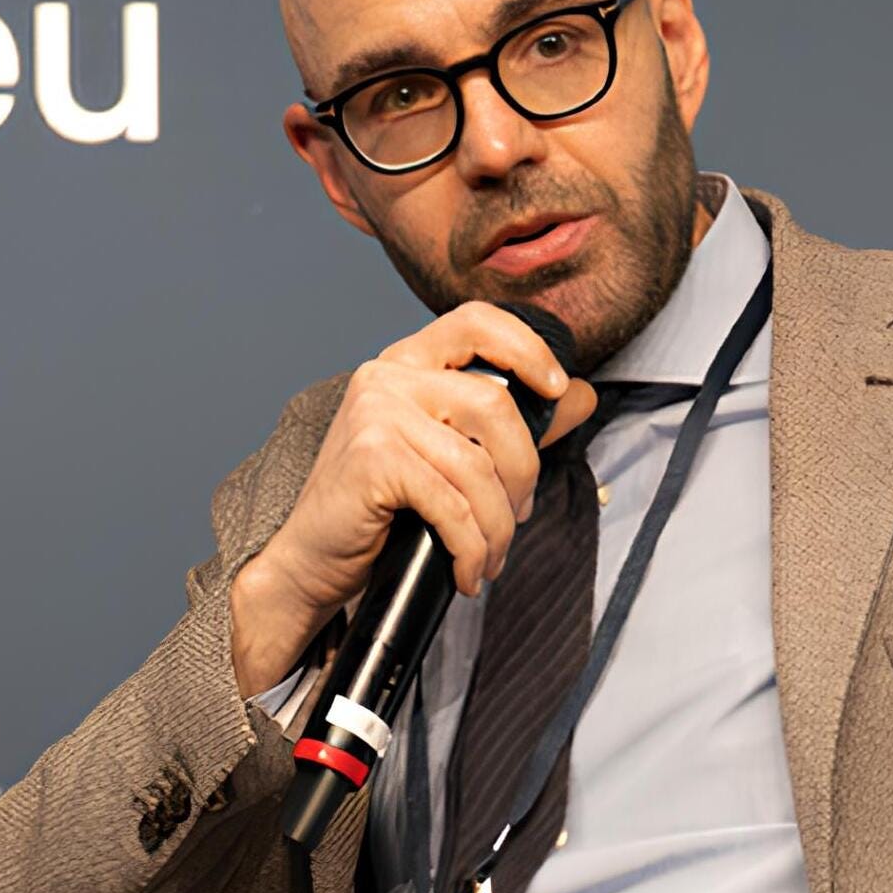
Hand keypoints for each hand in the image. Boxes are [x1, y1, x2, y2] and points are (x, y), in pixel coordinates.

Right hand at [230, 303, 600, 696]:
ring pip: (478, 466)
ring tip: (490, 556)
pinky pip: (452, 506)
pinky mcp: (374, 459)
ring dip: (497, 526)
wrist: (311, 559)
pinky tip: (468, 571)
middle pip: (495, 405)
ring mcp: (377, 414)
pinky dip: (471, 548)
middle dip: (523, 472)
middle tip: (517, 515)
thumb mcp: (446, 454)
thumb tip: (581, 395)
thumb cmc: (378, 508)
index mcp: (406, 363)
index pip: (475, 321)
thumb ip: (511, 423)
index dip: (527, 347)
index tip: (555, 388)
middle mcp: (387, 377)